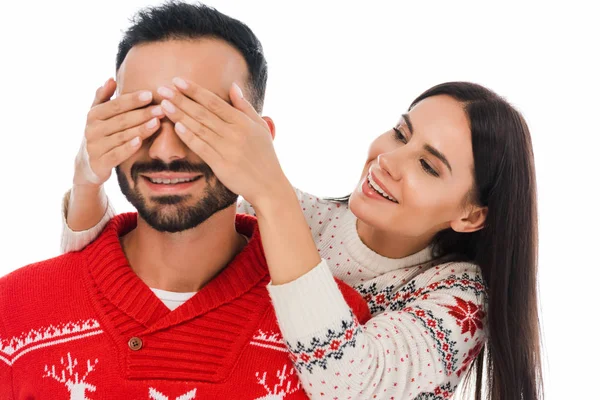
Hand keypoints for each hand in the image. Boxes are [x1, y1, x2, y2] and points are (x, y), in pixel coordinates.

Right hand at [73, 78, 164, 186]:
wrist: (88, 165)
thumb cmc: (100, 135)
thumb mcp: (98, 115)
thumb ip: (103, 97)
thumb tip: (111, 79)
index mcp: (93, 115)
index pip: (115, 105)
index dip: (132, 100)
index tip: (150, 94)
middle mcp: (92, 130)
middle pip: (121, 120)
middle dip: (142, 114)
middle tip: (161, 109)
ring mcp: (95, 147)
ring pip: (121, 136)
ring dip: (140, 129)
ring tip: (157, 122)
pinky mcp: (99, 163)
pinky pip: (116, 155)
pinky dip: (128, 148)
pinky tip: (140, 141)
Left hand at [159, 77, 290, 207]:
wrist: (269, 186)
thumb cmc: (265, 156)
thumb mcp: (260, 127)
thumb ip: (245, 106)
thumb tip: (233, 86)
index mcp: (243, 122)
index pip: (214, 102)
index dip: (195, 90)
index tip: (178, 80)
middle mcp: (235, 133)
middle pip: (203, 113)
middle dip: (181, 99)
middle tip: (162, 89)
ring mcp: (228, 149)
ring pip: (199, 128)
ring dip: (180, 115)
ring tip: (163, 104)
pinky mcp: (221, 165)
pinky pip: (202, 148)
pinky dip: (189, 137)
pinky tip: (177, 127)